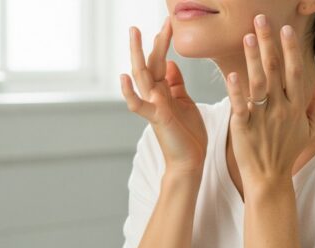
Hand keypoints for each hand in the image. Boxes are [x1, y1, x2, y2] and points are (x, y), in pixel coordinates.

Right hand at [121, 16, 207, 174]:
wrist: (190, 161)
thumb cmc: (188, 134)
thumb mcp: (185, 102)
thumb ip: (176, 83)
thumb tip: (170, 63)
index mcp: (163, 90)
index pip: (160, 60)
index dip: (162, 42)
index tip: (168, 23)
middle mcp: (155, 95)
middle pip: (150, 63)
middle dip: (153, 41)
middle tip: (159, 20)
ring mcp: (153, 106)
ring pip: (142, 76)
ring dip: (138, 54)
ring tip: (135, 34)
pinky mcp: (156, 118)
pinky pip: (138, 105)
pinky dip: (129, 92)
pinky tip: (124, 77)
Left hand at [223, 14, 314, 189]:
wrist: (269, 178)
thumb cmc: (287, 152)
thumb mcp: (309, 128)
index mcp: (296, 107)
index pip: (294, 71)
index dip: (290, 49)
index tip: (285, 29)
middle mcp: (281, 109)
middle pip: (275, 69)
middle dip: (268, 42)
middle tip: (261, 19)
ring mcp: (262, 118)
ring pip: (258, 82)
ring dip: (252, 57)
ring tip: (247, 36)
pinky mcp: (244, 127)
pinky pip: (241, 105)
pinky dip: (237, 90)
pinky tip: (233, 73)